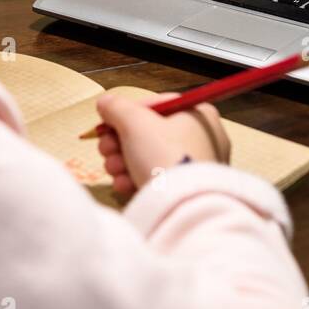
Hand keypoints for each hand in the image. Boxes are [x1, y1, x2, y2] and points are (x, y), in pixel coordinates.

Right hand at [95, 92, 230, 198]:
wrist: (182, 205)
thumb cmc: (163, 154)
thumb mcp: (135, 123)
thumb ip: (116, 108)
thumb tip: (105, 103)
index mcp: (199, 115)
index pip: (156, 106)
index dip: (126, 113)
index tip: (107, 124)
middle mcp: (203, 138)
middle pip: (149, 133)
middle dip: (119, 143)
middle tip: (105, 150)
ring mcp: (196, 167)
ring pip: (149, 157)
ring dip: (122, 162)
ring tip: (113, 170)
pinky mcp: (187, 191)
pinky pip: (157, 179)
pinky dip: (135, 180)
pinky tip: (123, 185)